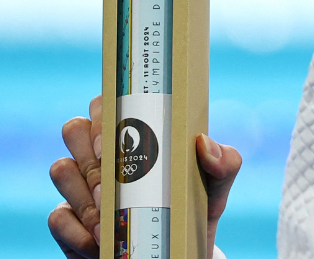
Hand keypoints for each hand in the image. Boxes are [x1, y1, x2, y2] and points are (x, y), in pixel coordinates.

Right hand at [48, 95, 241, 257]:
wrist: (180, 252)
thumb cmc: (196, 206)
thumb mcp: (217, 185)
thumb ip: (224, 162)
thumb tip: (204, 142)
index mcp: (135, 133)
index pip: (107, 102)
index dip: (104, 112)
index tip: (118, 136)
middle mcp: (102, 154)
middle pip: (74, 128)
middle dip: (90, 150)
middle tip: (112, 177)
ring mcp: (81, 187)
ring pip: (61, 169)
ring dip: (85, 193)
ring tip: (112, 216)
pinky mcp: (70, 223)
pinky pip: (57, 216)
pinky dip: (77, 230)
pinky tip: (100, 240)